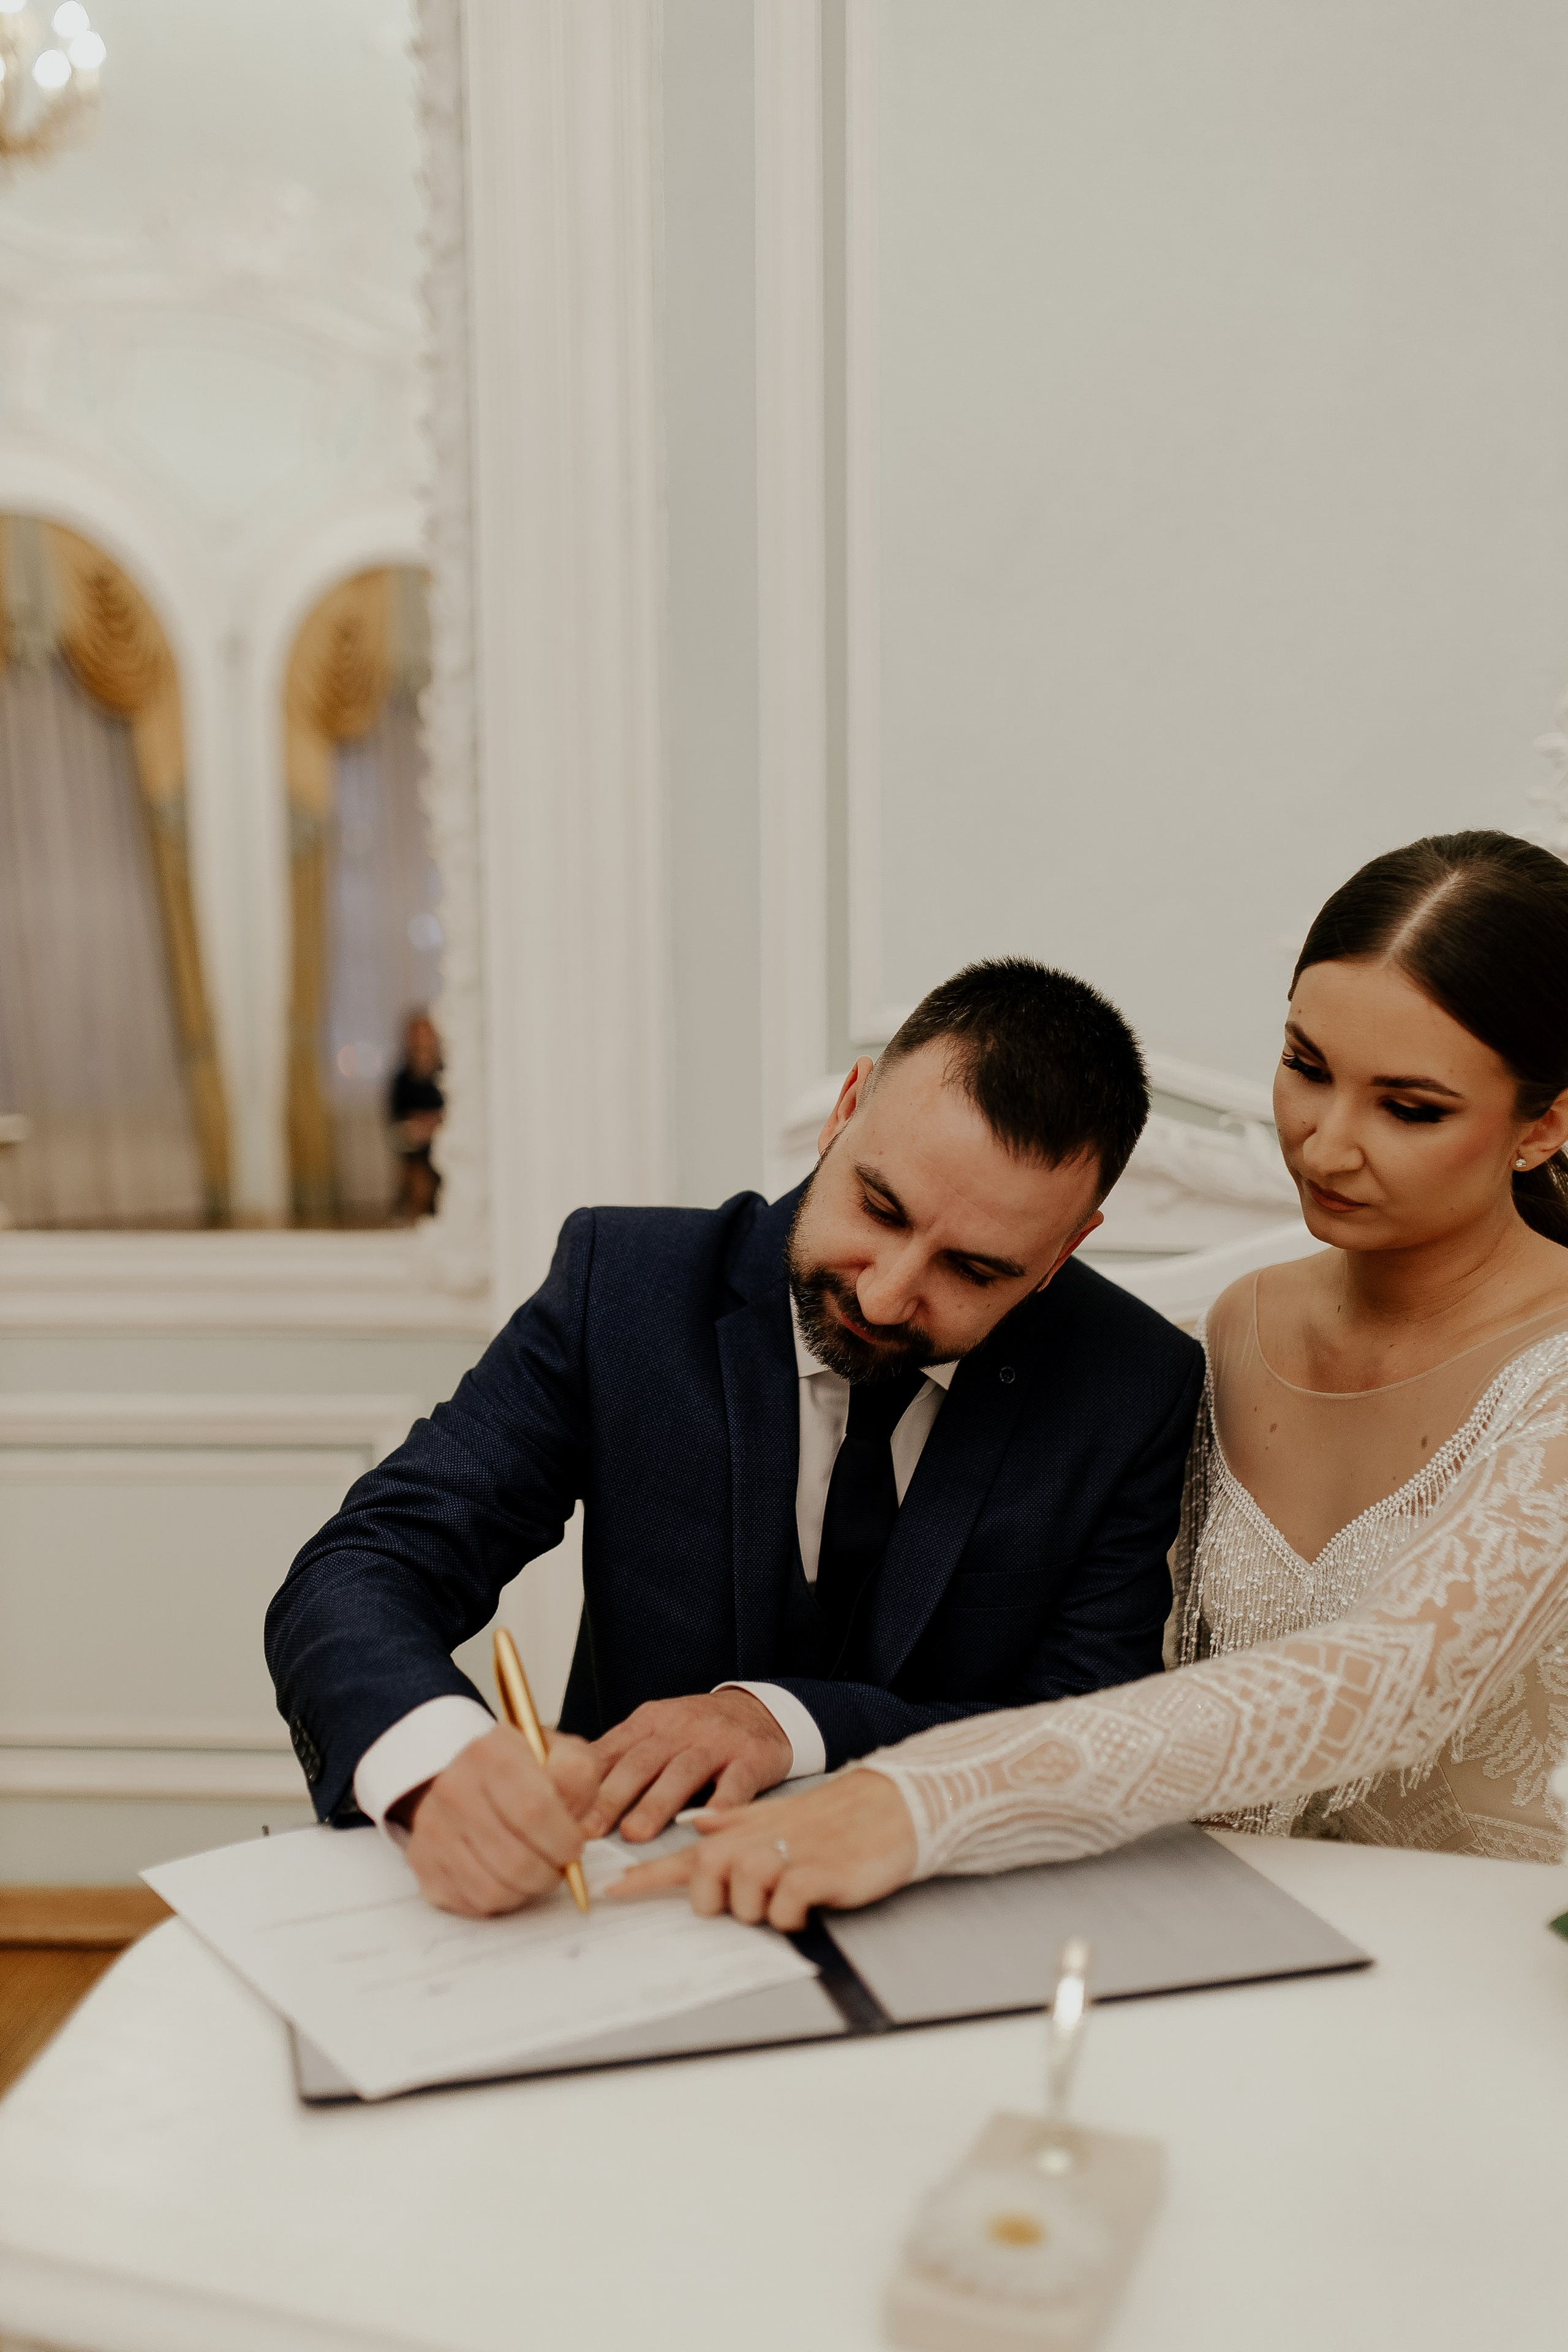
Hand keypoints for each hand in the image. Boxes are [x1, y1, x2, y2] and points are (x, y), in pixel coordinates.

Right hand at [398, 1723, 598, 1916]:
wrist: (470, 1773)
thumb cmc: (526, 1768)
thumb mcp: (563, 1754)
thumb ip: (580, 1780)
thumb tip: (582, 1829)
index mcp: (492, 1753)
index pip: (534, 1810)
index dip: (564, 1839)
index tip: (575, 1846)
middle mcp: (454, 1787)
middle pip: (515, 1859)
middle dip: (550, 1872)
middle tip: (558, 1864)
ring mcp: (432, 1827)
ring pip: (494, 1890)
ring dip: (526, 1890)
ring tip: (535, 1868)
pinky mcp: (422, 1861)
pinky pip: (472, 1902)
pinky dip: (500, 1898)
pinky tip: (507, 1874)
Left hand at [584, 1690, 793, 1841]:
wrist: (760, 1710)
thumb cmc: (699, 1730)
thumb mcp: (656, 1730)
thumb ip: (620, 1756)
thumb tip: (567, 1788)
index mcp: (651, 1721)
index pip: (612, 1751)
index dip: (586, 1783)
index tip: (562, 1811)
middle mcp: (681, 1728)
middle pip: (641, 1761)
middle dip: (612, 1796)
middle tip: (588, 1829)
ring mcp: (717, 1742)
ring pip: (683, 1772)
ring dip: (656, 1803)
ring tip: (635, 1833)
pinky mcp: (751, 1758)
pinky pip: (735, 1783)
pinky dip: (721, 1805)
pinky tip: (706, 1825)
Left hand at [605, 1769, 917, 1929]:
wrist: (889, 1806)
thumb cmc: (830, 1819)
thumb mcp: (776, 1816)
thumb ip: (733, 1820)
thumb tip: (696, 1821)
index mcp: (743, 1834)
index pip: (684, 1858)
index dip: (646, 1878)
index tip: (612, 1892)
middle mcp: (756, 1842)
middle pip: (705, 1880)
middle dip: (719, 1901)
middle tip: (750, 1899)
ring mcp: (785, 1857)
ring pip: (742, 1898)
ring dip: (762, 1908)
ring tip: (789, 1895)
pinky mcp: (816, 1873)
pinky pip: (784, 1908)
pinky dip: (792, 1915)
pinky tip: (810, 1902)